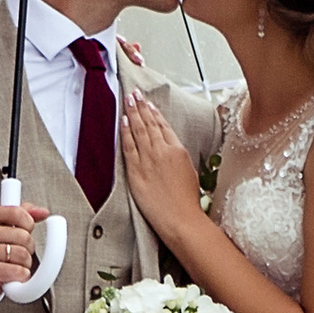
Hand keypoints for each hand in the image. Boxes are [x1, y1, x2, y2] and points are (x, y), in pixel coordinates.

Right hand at [0, 199, 48, 299]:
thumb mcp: (1, 225)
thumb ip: (22, 215)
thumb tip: (42, 212)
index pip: (19, 213)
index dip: (28, 225)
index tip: (22, 231)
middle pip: (25, 236)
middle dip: (27, 248)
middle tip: (14, 252)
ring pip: (24, 255)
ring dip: (24, 263)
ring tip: (11, 264)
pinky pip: (20, 271)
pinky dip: (21, 276)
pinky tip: (11, 274)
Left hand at [121, 91, 202, 243]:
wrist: (180, 218)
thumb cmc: (187, 201)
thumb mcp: (190, 172)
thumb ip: (178, 157)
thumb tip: (171, 150)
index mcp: (178, 150)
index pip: (164, 126)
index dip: (155, 113)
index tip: (149, 104)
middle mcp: (162, 151)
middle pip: (149, 123)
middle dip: (141, 106)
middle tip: (135, 93)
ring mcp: (148, 160)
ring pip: (139, 130)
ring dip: (132, 113)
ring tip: (128, 100)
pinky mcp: (136, 171)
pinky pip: (128, 147)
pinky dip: (125, 132)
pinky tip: (123, 121)